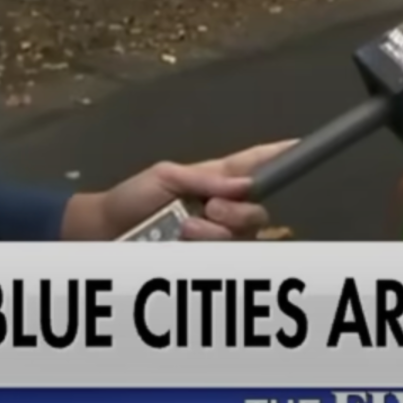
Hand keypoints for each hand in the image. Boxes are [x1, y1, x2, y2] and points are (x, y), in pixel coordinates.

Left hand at [65, 140, 295, 240]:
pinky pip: (224, 257)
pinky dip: (206, 248)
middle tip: (210, 209)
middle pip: (256, 212)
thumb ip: (204, 178)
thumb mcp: (165, 176)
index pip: (253, 165)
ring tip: (184, 229)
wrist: (104, 232)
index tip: (297, 143)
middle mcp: (222, 210)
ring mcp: (214, 237)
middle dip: (238, 211)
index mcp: (215, 181)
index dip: (276, 155)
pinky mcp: (202, 259)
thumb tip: (244, 184)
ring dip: (215, 233)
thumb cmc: (132, 197)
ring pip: (242, 237)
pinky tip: (184, 242)